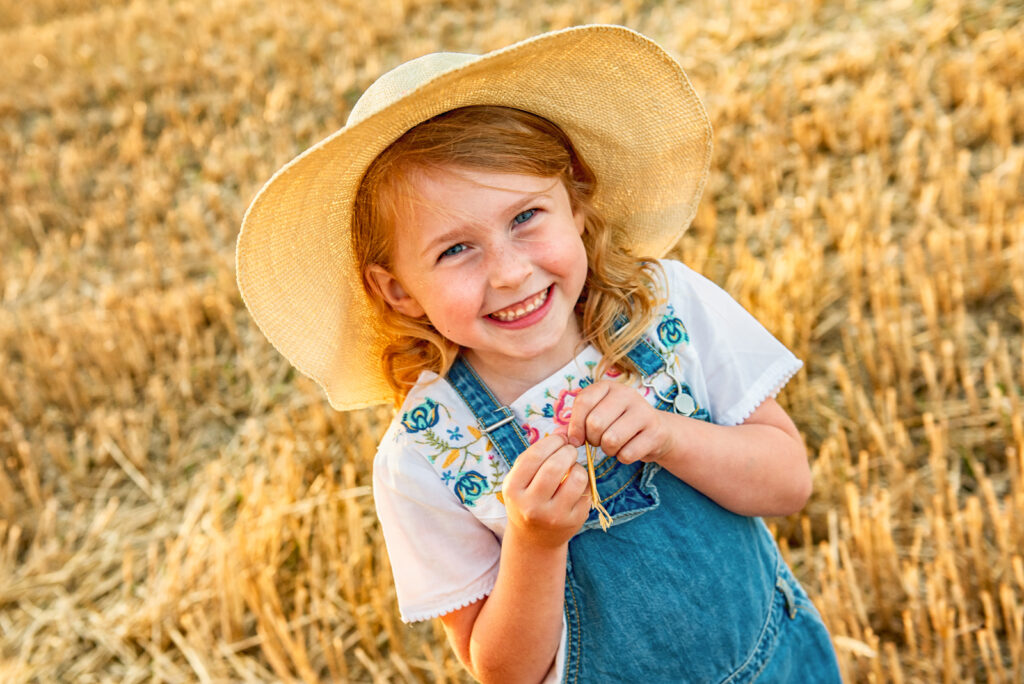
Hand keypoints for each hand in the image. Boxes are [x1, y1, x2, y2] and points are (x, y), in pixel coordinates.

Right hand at [502, 434, 591, 548]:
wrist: (534, 539)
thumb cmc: (527, 498)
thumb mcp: (522, 478)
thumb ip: (539, 453)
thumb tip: (565, 427)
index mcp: (513, 489)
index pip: (534, 456)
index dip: (552, 441)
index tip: (561, 438)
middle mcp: (531, 505)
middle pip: (555, 466)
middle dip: (567, 451)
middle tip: (570, 450)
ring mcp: (553, 516)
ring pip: (576, 478)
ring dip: (578, 466)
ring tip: (572, 468)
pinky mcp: (573, 522)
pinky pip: (586, 491)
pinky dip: (584, 482)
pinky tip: (575, 485)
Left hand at [566, 380, 673, 464]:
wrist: (655, 432)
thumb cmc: (618, 424)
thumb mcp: (597, 416)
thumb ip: (576, 423)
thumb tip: (558, 436)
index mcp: (608, 387)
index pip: (583, 401)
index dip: (575, 425)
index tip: (575, 440)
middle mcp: (627, 394)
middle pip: (595, 423)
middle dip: (593, 440)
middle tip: (599, 441)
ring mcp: (644, 411)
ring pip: (611, 439)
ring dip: (608, 450)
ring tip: (613, 445)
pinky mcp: (655, 431)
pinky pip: (627, 453)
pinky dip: (623, 458)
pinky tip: (628, 449)